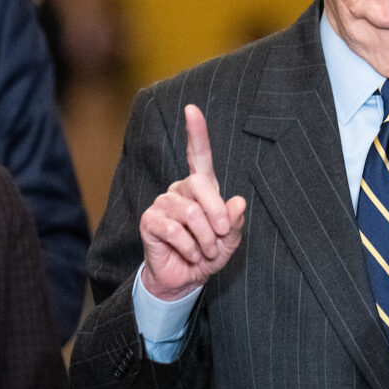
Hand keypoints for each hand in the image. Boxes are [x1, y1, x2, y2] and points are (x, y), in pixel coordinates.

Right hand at [137, 105, 246, 300]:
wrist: (185, 279)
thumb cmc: (208, 254)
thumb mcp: (229, 241)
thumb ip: (235, 222)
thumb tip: (238, 202)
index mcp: (201, 188)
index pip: (198, 155)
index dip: (196, 132)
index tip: (191, 109)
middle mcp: (180, 190)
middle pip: (199, 184)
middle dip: (216, 213)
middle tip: (221, 237)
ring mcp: (162, 204)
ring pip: (190, 212)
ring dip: (205, 238)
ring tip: (205, 252)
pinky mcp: (150, 221)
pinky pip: (174, 229)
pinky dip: (189, 247)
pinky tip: (190, 254)